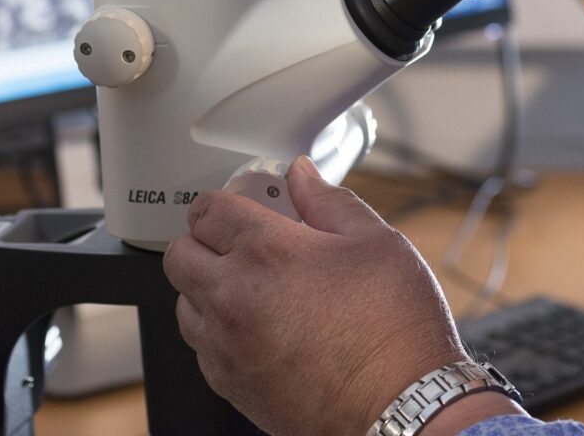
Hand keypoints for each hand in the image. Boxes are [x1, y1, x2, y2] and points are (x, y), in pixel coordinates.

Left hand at [162, 157, 471, 435]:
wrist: (402, 405)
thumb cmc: (396, 328)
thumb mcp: (376, 242)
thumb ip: (329, 201)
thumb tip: (303, 177)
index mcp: (267, 250)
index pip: (208, 209)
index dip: (227, 200)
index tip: (246, 204)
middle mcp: (234, 296)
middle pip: (180, 253)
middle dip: (207, 240)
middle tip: (244, 243)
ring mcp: (227, 345)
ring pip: (184, 302)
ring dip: (208, 288)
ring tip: (253, 288)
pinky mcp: (231, 385)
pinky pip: (202, 348)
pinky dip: (219, 333)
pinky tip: (259, 328)